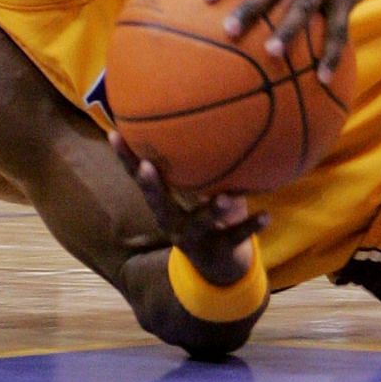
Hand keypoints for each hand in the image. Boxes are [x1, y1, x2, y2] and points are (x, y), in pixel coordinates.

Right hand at [109, 130, 265, 285]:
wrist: (219, 269)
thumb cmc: (204, 216)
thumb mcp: (194, 193)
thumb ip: (193, 165)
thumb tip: (200, 112)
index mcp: (163, 204)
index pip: (137, 177)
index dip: (124, 157)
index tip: (114, 133)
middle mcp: (172, 222)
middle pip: (157, 203)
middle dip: (150, 185)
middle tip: (146, 166)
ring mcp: (195, 239)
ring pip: (201, 222)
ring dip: (213, 209)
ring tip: (227, 197)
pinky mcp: (219, 250)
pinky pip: (236, 236)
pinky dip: (250, 225)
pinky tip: (266, 214)